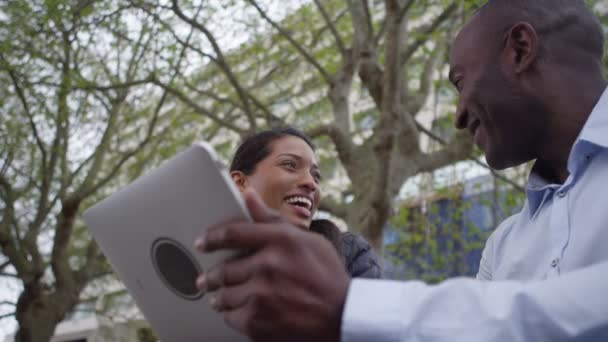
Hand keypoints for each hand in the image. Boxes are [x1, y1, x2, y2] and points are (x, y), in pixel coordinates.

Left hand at [195, 189, 349, 341]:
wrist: (343, 316)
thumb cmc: (327, 275)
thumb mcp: (305, 240)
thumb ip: (271, 219)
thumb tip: (248, 195)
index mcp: (280, 240)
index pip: (233, 233)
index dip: (212, 237)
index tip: (202, 242)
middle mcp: (269, 265)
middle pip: (224, 268)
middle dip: (211, 275)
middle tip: (205, 279)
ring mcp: (262, 294)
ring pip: (224, 294)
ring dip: (219, 296)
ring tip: (218, 298)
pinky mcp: (259, 321)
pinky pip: (231, 316)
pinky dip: (230, 314)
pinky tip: (236, 312)